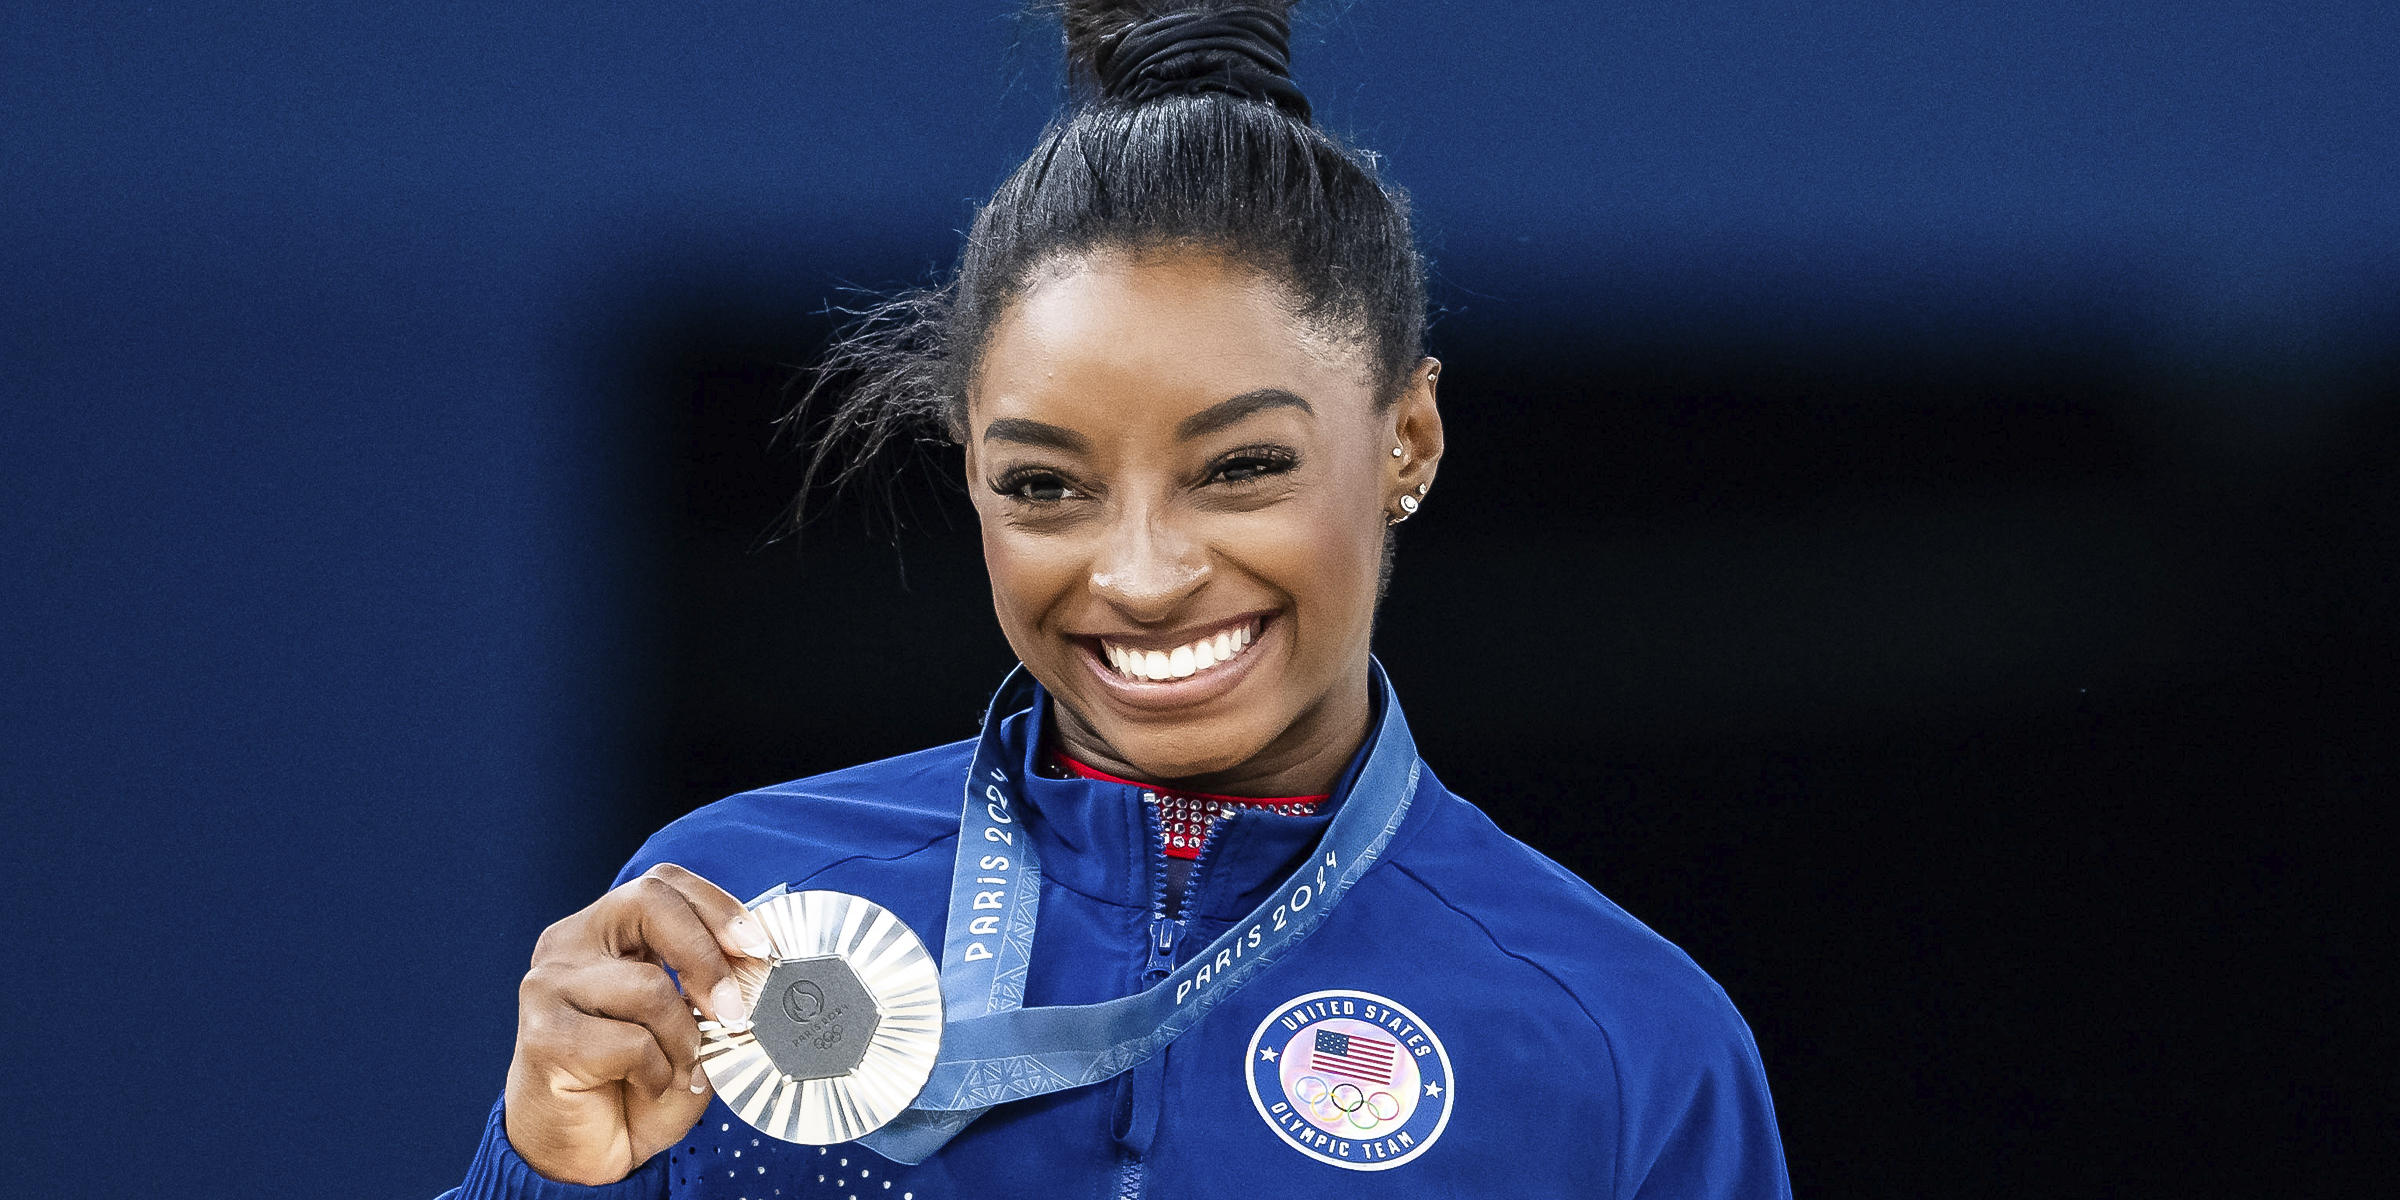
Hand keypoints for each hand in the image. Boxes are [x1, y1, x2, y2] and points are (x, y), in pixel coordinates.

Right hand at [502, 863, 777, 1184]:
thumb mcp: (687, 1028)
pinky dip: (656, 1071)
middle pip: (649, 901)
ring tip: (679, 1070)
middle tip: (734, 1010)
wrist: (579, 1157)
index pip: (663, 883)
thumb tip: (759, 969)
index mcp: (603, 932)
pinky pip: (629, 1042)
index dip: (718, 907)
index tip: (756, 949)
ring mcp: (548, 986)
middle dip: (707, 955)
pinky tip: (643, 1086)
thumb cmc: (632, 1086)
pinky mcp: (543, 1036)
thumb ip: (712, 991)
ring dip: (684, 1038)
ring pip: (649, 985)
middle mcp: (568, 945)